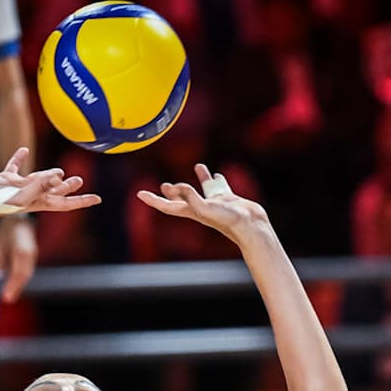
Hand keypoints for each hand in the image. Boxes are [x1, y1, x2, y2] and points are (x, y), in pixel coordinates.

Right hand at [0, 147, 99, 213]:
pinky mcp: (4, 178)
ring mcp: (17, 187)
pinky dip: (19, 158)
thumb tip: (60, 174)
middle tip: (80, 180)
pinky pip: (14, 166)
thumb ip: (41, 183)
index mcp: (37, 202)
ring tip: (62, 171)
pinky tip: (24, 150)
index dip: (82, 201)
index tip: (98, 198)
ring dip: (49, 175)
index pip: (65, 203)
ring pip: (37, 179)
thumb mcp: (22, 193)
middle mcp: (30, 195)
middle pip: (54, 191)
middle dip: (68, 188)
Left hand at [0, 214, 36, 302]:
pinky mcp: (33, 255)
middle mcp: (30, 252)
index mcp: (21, 248)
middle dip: (16, 287)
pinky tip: (14, 286)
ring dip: (19, 285)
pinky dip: (21, 279)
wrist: (20, 216)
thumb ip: (1, 258)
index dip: (13, 283)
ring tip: (10, 296)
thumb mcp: (0, 241)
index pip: (19, 270)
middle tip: (7, 299)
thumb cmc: (7, 228)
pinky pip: (27, 269)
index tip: (5, 294)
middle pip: (25, 274)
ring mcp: (33, 253)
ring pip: (27, 273)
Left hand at [136, 164, 268, 244]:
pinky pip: (219, 186)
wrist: (250, 225)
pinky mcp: (227, 198)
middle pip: (181, 199)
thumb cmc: (228, 220)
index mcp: (192, 211)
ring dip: (198, 179)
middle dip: (172, 192)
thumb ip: (191, 197)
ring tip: (197, 165)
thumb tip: (177, 187)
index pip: (167, 205)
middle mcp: (201, 207)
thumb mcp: (205, 208)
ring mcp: (215, 202)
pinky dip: (215, 178)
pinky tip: (215, 173)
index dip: (153, 200)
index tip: (140, 194)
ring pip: (203, 189)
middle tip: (163, 185)